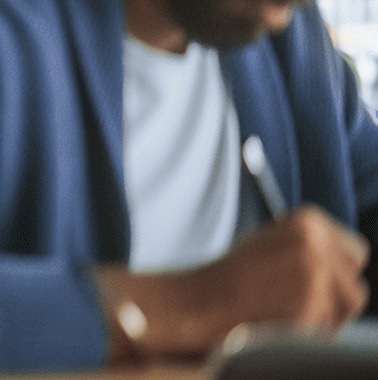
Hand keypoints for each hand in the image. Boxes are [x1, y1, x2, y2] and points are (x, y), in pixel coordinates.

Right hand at [100, 205, 369, 359]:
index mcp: (308, 220)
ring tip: (283, 312)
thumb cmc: (230, 279)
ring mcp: (315, 271)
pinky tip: (277, 322)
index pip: (355, 253)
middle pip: (355, 284)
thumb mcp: (273, 245)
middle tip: (296, 303)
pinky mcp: (310, 303)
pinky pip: (327, 328)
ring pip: (346, 309)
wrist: (195, 301)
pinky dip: (307, 332)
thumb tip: (346, 267)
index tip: (310, 283)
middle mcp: (316, 240)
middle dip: (333, 299)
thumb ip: (313, 249)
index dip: (334, 273)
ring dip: (322, 317)